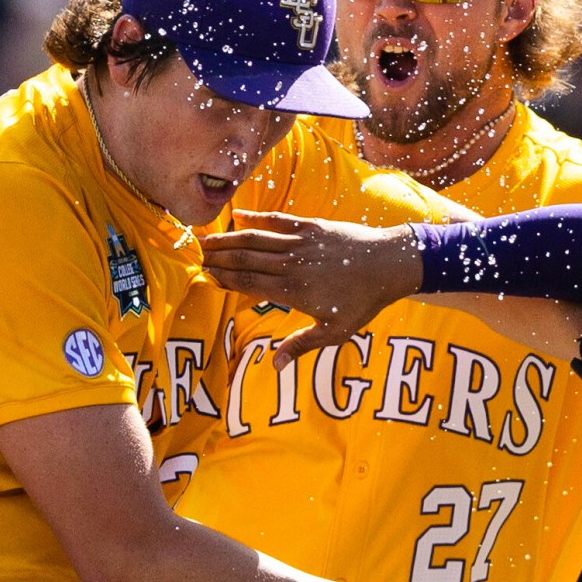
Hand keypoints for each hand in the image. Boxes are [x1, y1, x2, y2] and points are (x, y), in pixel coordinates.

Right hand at [201, 211, 423, 365]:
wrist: (390, 264)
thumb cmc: (363, 302)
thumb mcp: (335, 332)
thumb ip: (302, 345)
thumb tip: (274, 366)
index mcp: (295, 291)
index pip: (250, 284)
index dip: (225, 279)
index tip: (204, 275)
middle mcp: (293, 264)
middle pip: (246, 259)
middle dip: (217, 256)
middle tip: (192, 255)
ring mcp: (301, 242)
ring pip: (256, 239)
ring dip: (228, 238)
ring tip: (204, 238)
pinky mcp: (312, 226)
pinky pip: (278, 221)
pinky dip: (257, 218)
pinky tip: (237, 216)